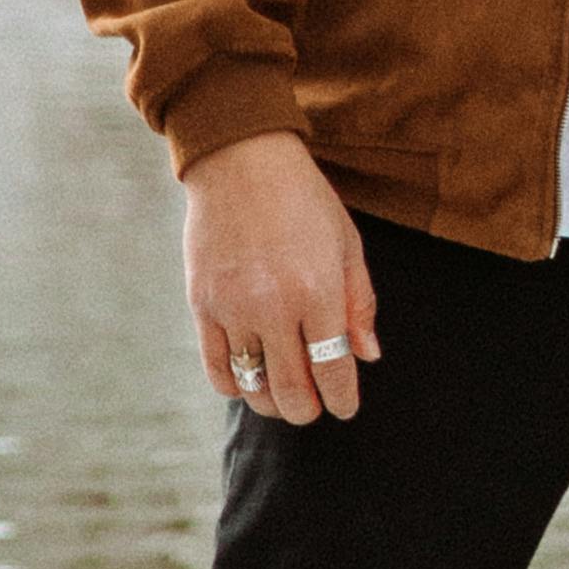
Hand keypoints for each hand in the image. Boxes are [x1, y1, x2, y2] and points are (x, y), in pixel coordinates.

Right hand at [181, 131, 380, 426]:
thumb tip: (367, 356)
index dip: (342, 400)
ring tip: (283, 393)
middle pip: (292, 392)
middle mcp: (274, 306)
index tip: (345, 407)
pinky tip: (250, 376)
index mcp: (317, 290)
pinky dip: (235, 386)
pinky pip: (217, 369)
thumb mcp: (346, 243)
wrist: (240, 158)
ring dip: (272, 402)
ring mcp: (233, 308)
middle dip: (309, 410)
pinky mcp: (201, 304)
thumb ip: (359, 303)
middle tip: (315, 405)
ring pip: (253, 387)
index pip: (333, 371)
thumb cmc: (303, 198)